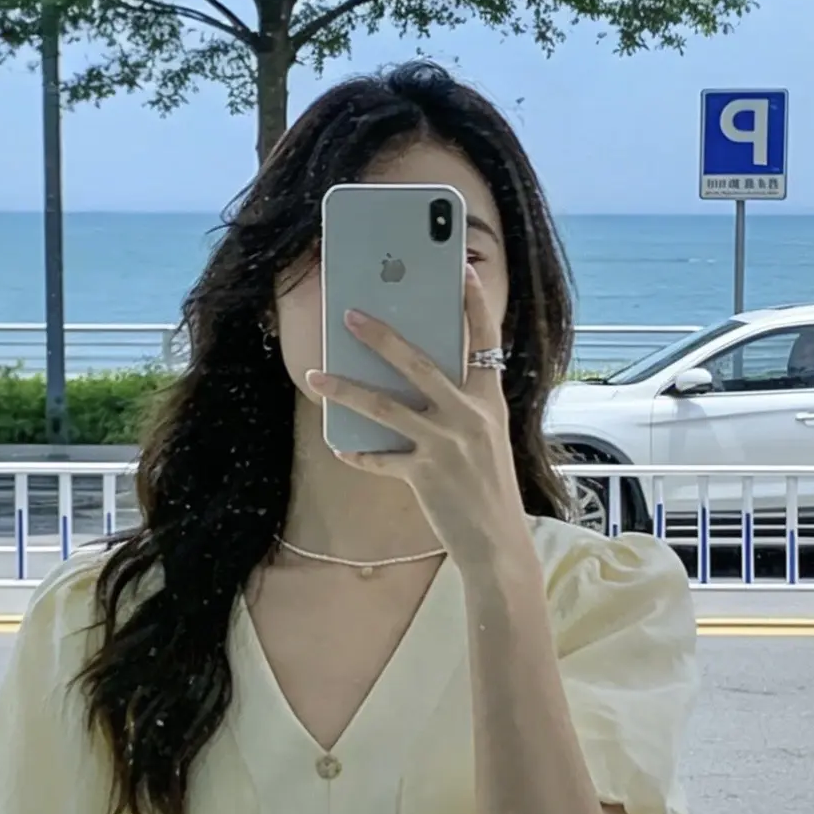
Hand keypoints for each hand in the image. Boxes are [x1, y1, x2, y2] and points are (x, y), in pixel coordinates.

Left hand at [305, 263, 526, 568]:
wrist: (498, 542)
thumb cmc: (488, 484)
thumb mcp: (485, 435)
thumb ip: (459, 402)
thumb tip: (412, 374)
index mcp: (489, 400)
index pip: (486, 340)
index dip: (475, 304)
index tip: (463, 271)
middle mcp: (470, 415)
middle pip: (420, 363)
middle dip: (381, 337)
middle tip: (349, 314)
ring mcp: (447, 444)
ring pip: (386, 406)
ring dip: (346, 389)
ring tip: (315, 376)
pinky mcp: (425, 475)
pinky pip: (380, 458)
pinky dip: (357, 452)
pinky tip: (338, 443)